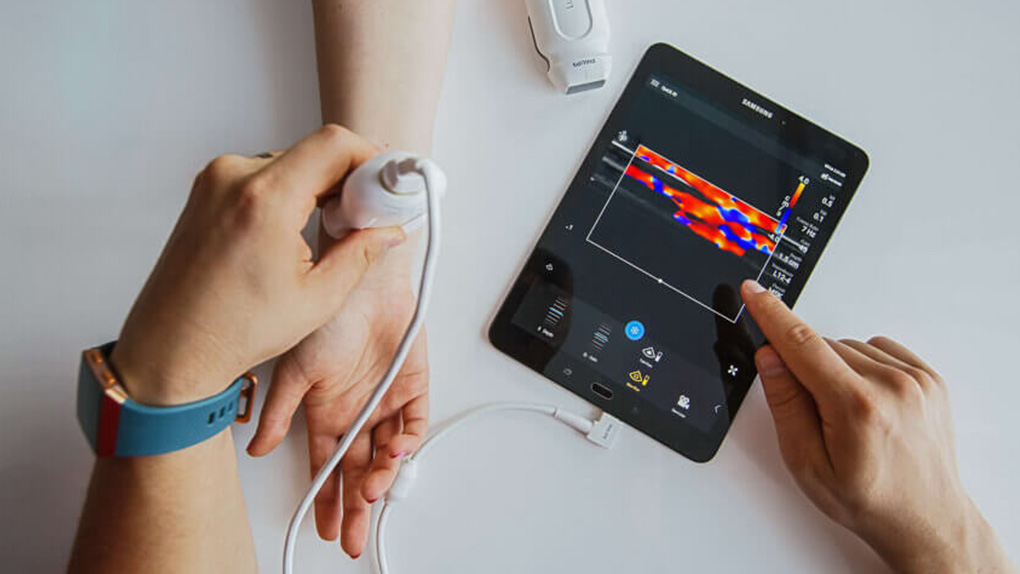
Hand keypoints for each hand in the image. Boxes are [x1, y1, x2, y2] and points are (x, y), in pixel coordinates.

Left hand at [110, 125, 405, 405]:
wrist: (172, 347)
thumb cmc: (232, 330)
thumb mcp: (317, 298)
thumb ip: (361, 254)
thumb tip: (389, 231)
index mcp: (264, 199)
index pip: (333, 144)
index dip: (370, 156)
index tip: (385, 183)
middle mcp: (233, 178)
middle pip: (312, 150)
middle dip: (347, 177)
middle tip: (365, 213)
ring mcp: (214, 181)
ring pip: (289, 162)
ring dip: (318, 185)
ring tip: (330, 227)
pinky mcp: (206, 191)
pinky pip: (262, 174)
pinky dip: (289, 191)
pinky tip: (298, 227)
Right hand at [247, 229, 428, 558]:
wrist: (364, 277)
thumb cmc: (326, 313)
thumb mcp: (295, 369)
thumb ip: (279, 413)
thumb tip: (260, 449)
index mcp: (325, 410)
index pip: (325, 468)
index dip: (325, 500)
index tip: (324, 529)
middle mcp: (356, 410)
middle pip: (357, 470)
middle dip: (355, 506)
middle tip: (352, 535)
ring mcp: (385, 400)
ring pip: (386, 453)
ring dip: (380, 476)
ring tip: (372, 490)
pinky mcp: (413, 385)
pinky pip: (414, 423)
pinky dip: (407, 442)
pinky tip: (394, 451)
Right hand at [740, 280, 1014, 573]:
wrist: (925, 518)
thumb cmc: (868, 499)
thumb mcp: (806, 462)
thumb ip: (785, 403)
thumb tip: (770, 357)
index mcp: (857, 407)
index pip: (802, 345)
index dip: (772, 315)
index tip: (754, 292)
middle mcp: (892, 386)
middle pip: (823, 348)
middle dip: (806, 370)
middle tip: (816, 415)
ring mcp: (916, 380)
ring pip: (849, 347)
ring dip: (836, 369)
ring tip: (846, 415)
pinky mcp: (929, 377)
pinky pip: (879, 349)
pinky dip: (863, 367)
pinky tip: (865, 400)